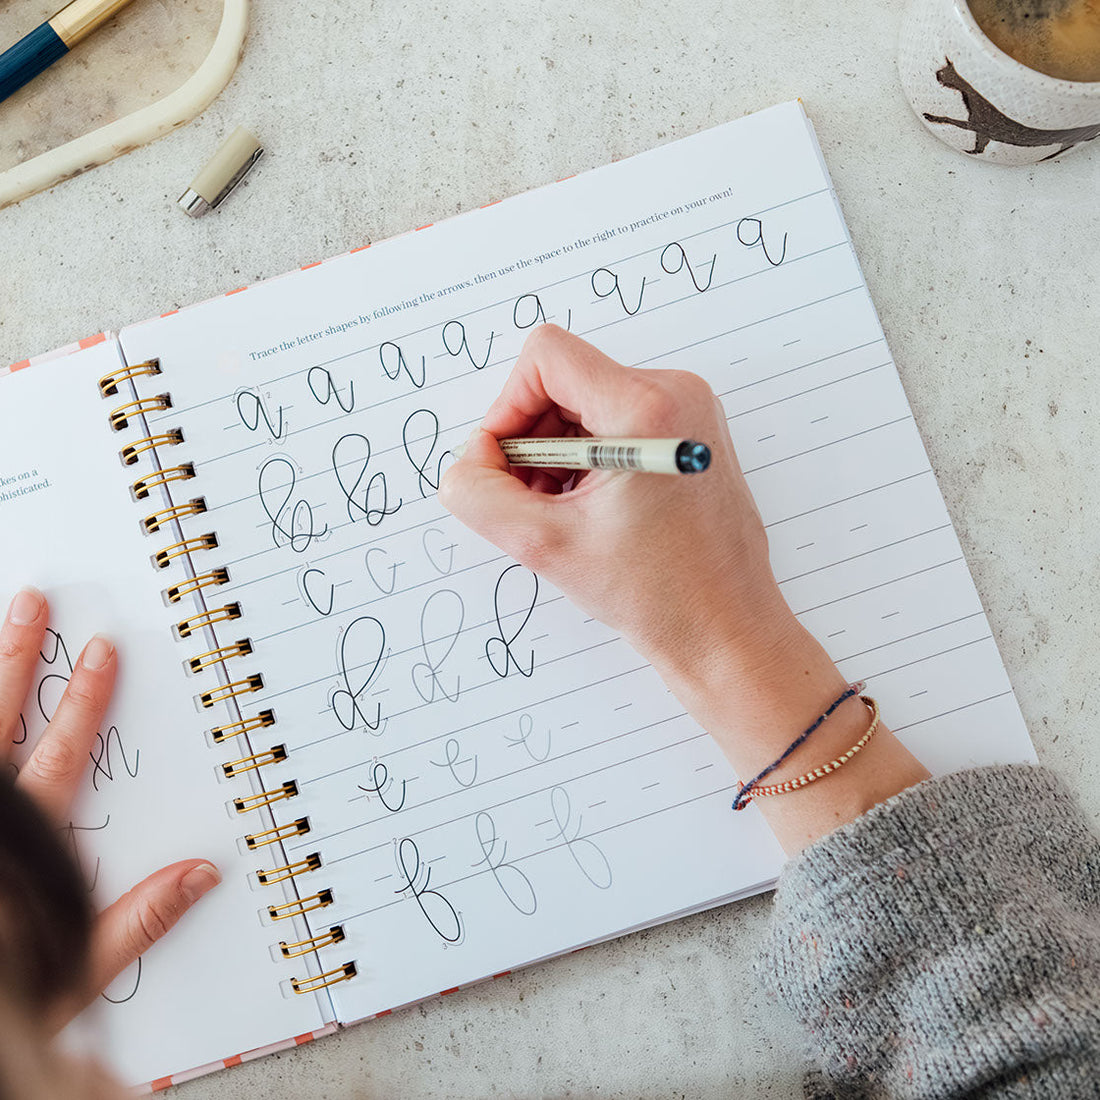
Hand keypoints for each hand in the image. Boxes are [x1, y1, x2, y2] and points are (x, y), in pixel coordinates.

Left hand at [0, 587, 219, 1027]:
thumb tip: (201, 873)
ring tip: (1, 627)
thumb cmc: (1, 999)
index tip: (99, 654)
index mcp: (26, 844)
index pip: (60, 756)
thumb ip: (135, 922)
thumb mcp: (72, 973)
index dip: (83, 701)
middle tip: (31, 607)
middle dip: (17, 659)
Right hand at [440, 326, 928, 851]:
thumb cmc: (659, 595)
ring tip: (562, 513)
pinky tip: (588, 510)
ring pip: (587, 402)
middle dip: (531, 439)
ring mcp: (690, 412)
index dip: (507, 409)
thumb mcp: (546, 547)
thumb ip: (481, 496)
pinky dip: (587, 459)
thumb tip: (465, 465)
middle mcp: (677, 394)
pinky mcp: (691, 435)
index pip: (545, 358)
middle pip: (565, 380)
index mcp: (647, 409)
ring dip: (556, 454)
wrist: (727, 631)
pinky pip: (616, 421)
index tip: (505, 464)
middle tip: (529, 501)